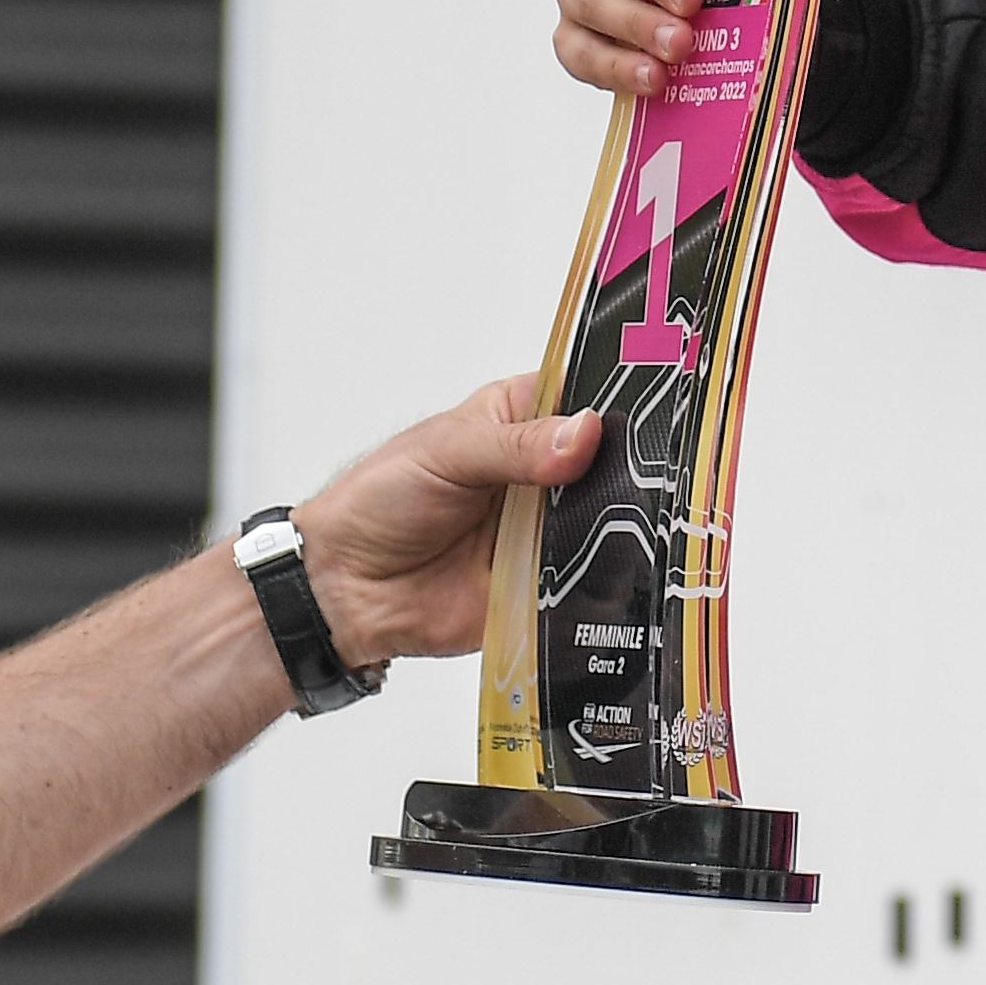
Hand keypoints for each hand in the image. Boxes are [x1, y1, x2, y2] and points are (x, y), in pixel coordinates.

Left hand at [297, 377, 604, 666]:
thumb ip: (516, 445)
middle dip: (619, 468)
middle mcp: (542, 472)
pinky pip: (590, 580)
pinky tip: (596, 569)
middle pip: (609, 462)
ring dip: (610, 523)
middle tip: (620, 474)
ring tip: (601, 520)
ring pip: (608, 520)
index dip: (611, 400)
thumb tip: (583, 434)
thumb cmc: (378, 502)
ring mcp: (549, 528)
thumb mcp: (445, 453)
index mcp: (519, 418)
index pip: (585, 396)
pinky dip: (597, 576)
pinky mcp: (549, 583)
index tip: (639, 408)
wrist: (346, 589)